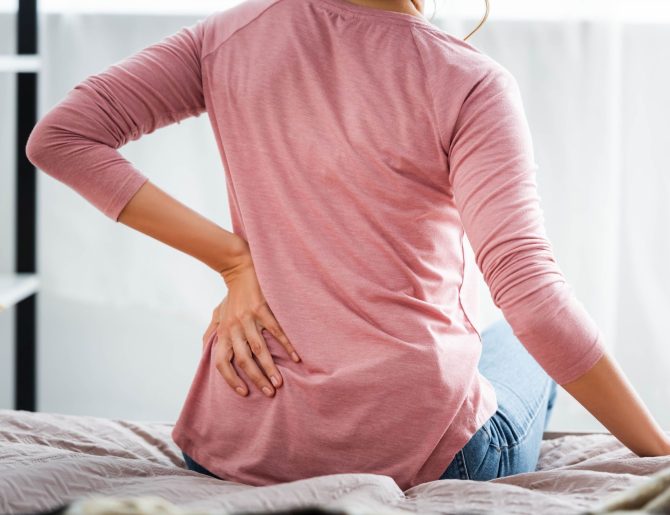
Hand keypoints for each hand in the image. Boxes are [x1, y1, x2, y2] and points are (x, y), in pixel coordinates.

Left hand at [202, 244, 300, 397]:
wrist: (240, 268)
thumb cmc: (232, 295)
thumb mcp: (218, 313)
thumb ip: (212, 331)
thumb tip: (205, 346)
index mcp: (223, 332)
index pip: (222, 362)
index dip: (230, 379)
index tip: (244, 392)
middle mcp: (234, 328)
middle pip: (244, 360)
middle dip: (257, 378)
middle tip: (270, 392)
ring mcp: (248, 319)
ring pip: (259, 349)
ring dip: (270, 367)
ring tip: (280, 381)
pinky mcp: (262, 309)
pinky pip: (275, 331)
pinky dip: (286, 345)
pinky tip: (295, 357)